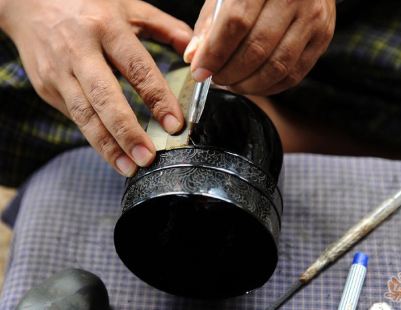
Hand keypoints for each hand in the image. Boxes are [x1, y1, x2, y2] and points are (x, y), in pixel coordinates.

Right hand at [0, 0, 191, 175]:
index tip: (175, 125)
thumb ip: (164, 27)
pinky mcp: (47, 88)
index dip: (157, 99)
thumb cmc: (87, 4)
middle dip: (127, 132)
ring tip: (130, 168)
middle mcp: (80, 50)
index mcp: (107, 27)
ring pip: (85, 115)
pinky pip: (75, 117)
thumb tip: (194, 51)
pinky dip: (95, 138)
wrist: (27, 2)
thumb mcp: (127, 7)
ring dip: (108, 146)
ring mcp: (59, 72)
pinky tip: (113, 154)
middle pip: (105, 98)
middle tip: (148, 158)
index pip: (137, 69)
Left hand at [184, 0, 335, 94]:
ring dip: (248, 84)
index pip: (236, 24)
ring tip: (232, 83)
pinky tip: (253, 84)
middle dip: (230, 73)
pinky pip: (294, 74)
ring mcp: (313, 19)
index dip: (215, 53)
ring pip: (277, 67)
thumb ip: (210, 23)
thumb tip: (194, 58)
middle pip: (257, 49)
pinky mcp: (323, 38)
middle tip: (215, 78)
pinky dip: (269, 87)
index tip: (200, 72)